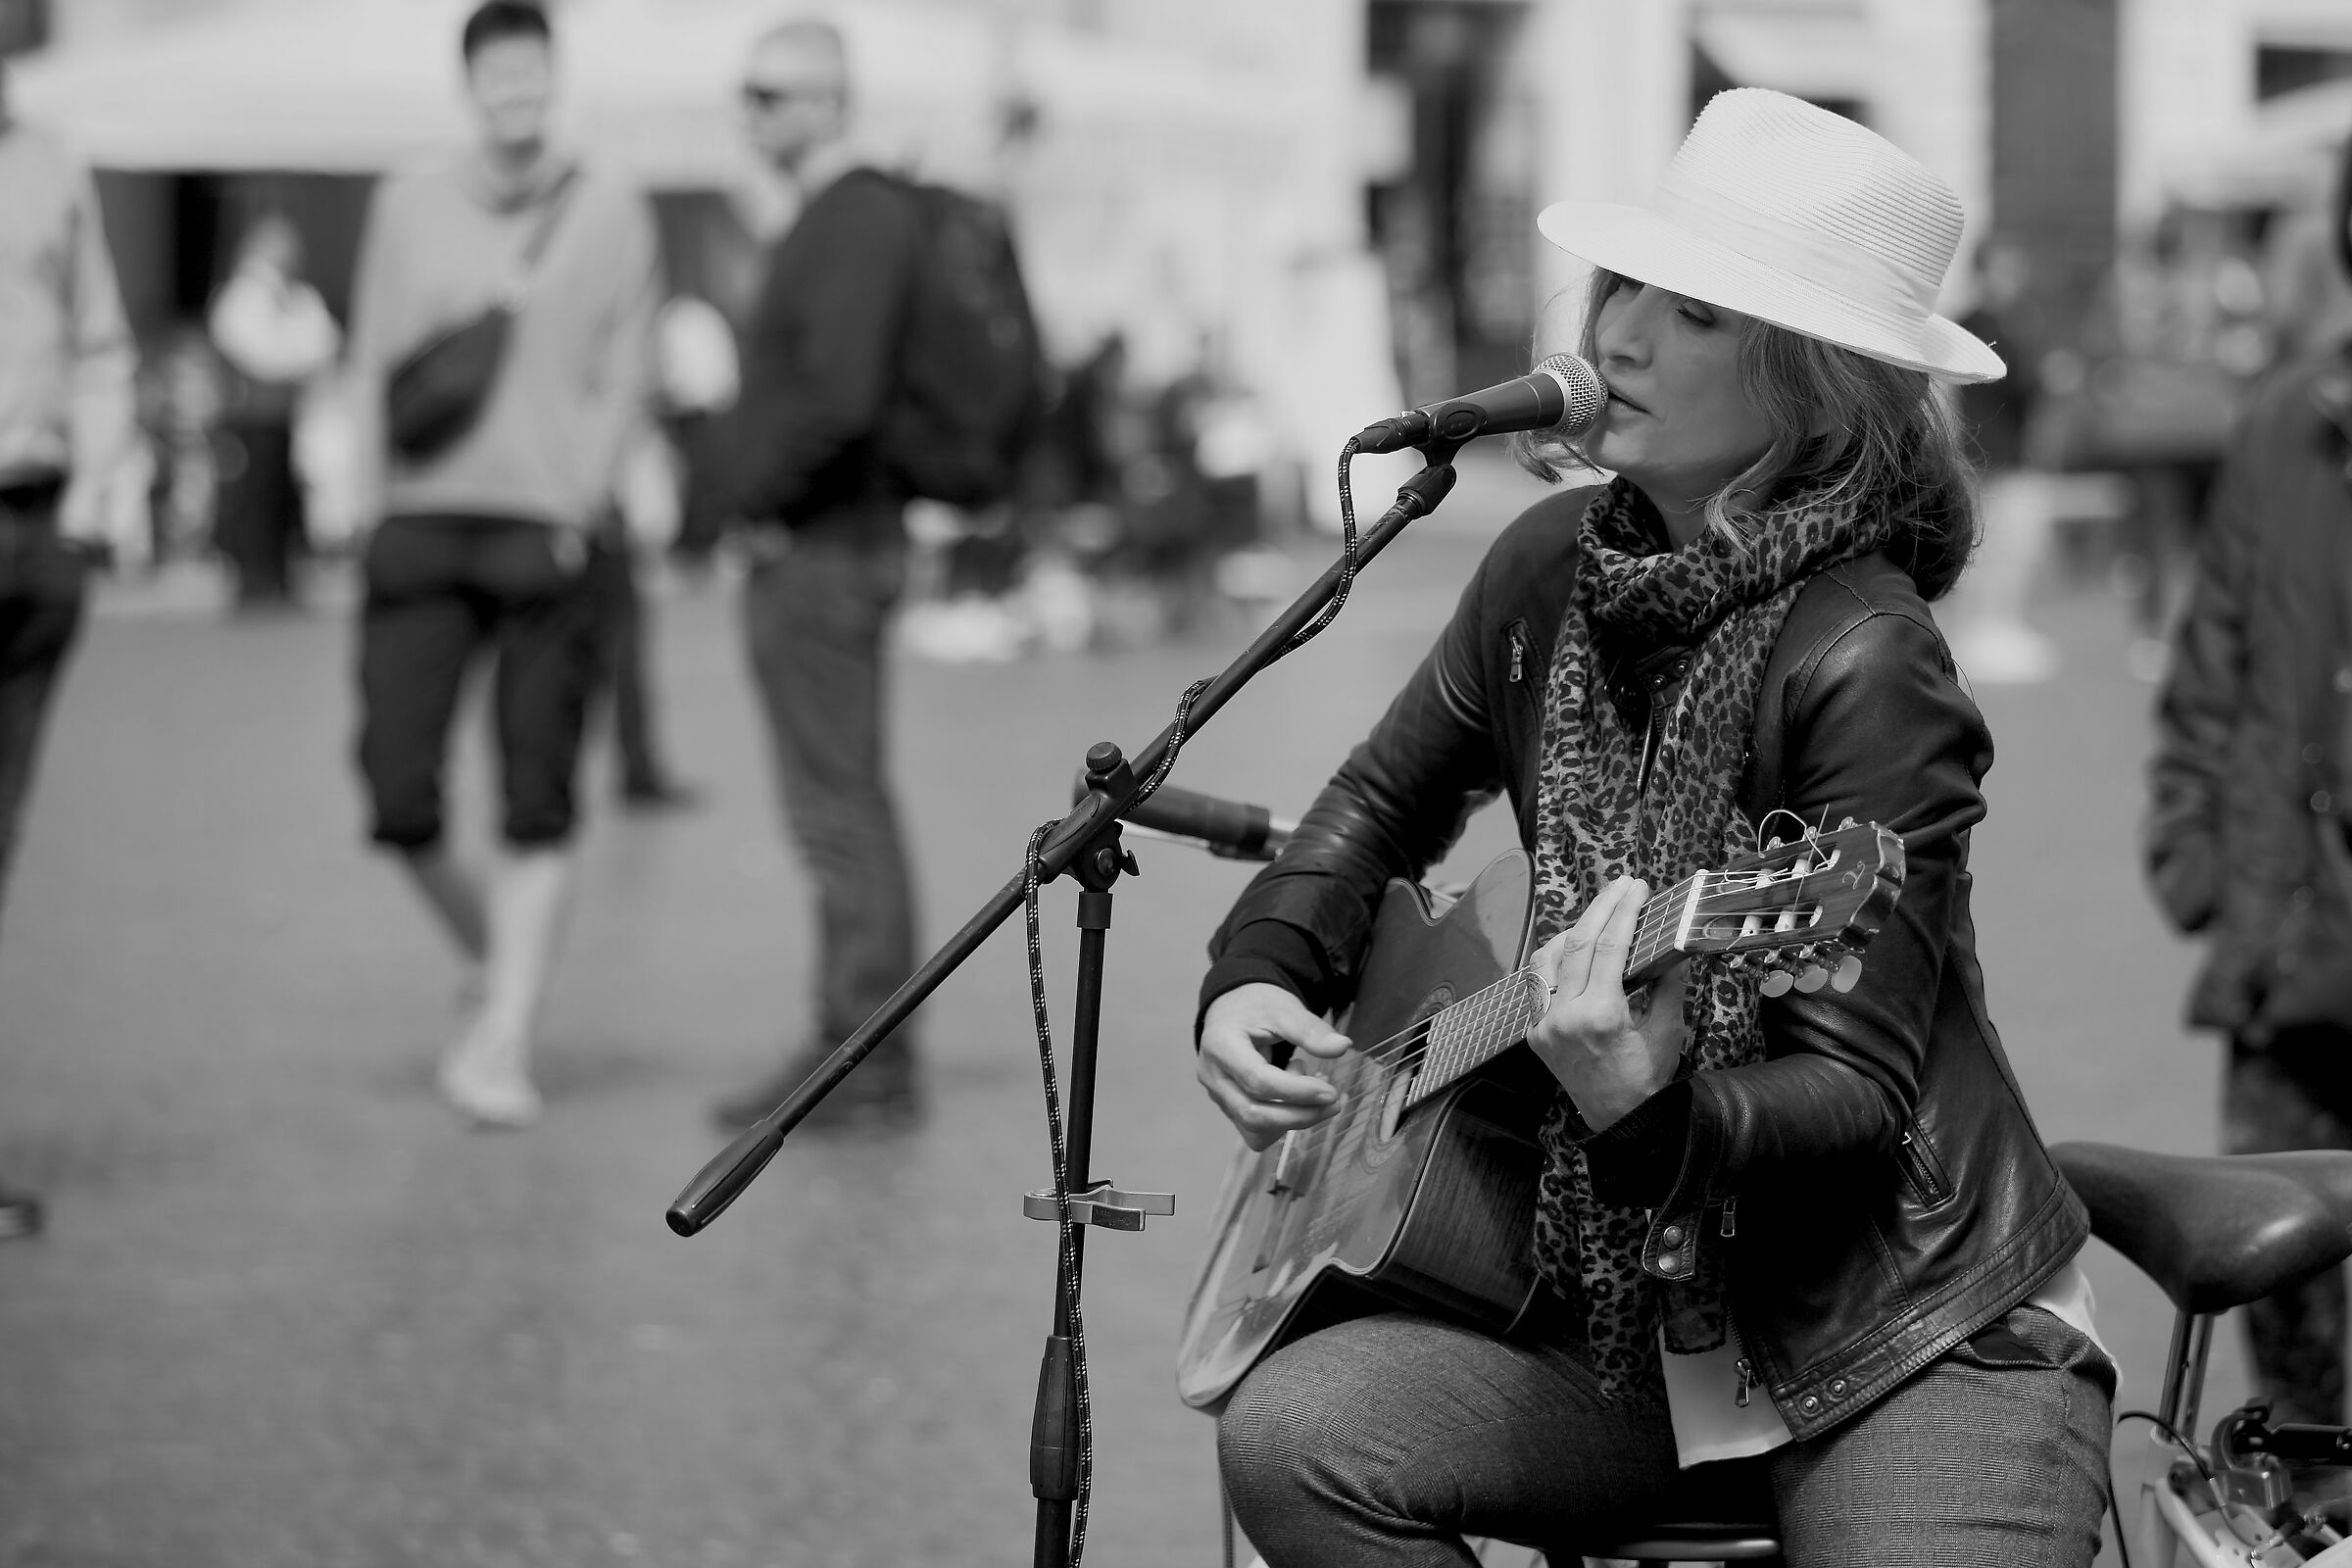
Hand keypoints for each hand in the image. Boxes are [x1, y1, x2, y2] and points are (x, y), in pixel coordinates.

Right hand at [1197, 983, 1351, 1151]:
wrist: (1233, 1009)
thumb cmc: (1256, 1006)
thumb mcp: (1285, 1008)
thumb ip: (1311, 1030)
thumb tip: (1343, 1046)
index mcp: (1221, 1046)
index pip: (1258, 1081)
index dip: (1297, 1092)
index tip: (1330, 1092)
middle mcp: (1213, 1077)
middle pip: (1253, 1114)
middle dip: (1298, 1116)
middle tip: (1332, 1103)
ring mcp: (1218, 1096)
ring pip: (1254, 1130)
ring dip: (1292, 1120)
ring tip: (1309, 1088)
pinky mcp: (1229, 1107)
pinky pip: (1255, 1131)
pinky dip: (1281, 1123)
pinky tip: (1293, 1097)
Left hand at [1526, 876, 1688, 1133]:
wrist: (1620, 1121)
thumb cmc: (1648, 1078)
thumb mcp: (1667, 1031)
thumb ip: (1669, 985)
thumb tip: (1675, 945)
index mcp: (1601, 1015)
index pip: (1610, 947)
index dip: (1623, 911)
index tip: (1636, 888)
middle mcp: (1564, 1016)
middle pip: (1577, 944)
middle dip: (1600, 909)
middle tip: (1620, 886)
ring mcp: (1544, 1025)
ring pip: (1546, 958)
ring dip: (1570, 930)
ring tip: (1597, 914)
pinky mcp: (1534, 1032)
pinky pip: (1537, 984)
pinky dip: (1552, 959)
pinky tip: (1570, 947)